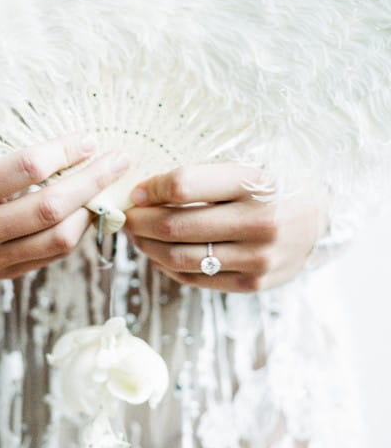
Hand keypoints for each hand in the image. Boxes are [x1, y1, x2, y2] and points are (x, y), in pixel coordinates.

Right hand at [0, 134, 128, 277]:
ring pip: (58, 239)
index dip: (65, 151)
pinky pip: (51, 255)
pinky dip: (75, 232)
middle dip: (92, 180)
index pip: (28, 168)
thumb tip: (72, 146)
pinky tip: (85, 211)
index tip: (89, 139)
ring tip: (107, 188)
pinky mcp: (1, 276)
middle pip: (50, 207)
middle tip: (117, 160)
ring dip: (90, 211)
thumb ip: (8, 158)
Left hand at [125, 163, 327, 291]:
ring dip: (147, 247)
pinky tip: (157, 254)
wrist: (322, 221)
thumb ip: (206, 173)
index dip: (151, 188)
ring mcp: (258, 257)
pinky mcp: (253, 283)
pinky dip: (167, 267)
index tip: (135, 191)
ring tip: (136, 235)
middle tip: (126, 216)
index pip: (186, 184)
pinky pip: (196, 279)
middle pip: (176, 226)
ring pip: (181, 257)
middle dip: (140, 221)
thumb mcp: (250, 164)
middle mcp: (259, 221)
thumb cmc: (274, 185)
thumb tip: (145, 188)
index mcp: (256, 182)